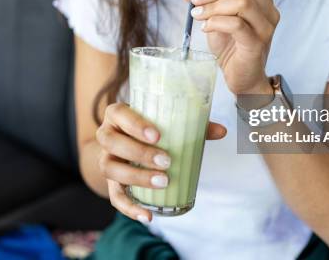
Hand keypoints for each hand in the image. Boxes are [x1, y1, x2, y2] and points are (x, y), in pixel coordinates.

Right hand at [96, 102, 226, 222]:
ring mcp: (106, 159)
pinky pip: (114, 197)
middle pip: (112, 142)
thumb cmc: (154, 128)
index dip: (135, 125)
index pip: (118, 113)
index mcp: (117, 115)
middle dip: (138, 152)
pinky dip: (130, 208)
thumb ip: (195, 125)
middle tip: (166, 161)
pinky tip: (147, 215)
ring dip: (136, 177)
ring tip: (163, 181)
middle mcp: (107, 135)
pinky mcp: (110, 182)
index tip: (158, 136)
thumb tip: (222, 131)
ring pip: (110, 168)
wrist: (131, 144)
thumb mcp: (170, 123)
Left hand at [177, 0, 278, 94]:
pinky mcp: (257, 44)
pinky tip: (205, 28)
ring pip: (243, 2)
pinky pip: (237, 25)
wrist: (241, 77)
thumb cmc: (230, 46)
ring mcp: (265, 27)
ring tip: (198, 15)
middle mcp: (268, 10)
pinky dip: (217, 22)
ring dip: (214, 6)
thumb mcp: (212, 18)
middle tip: (195, 0)